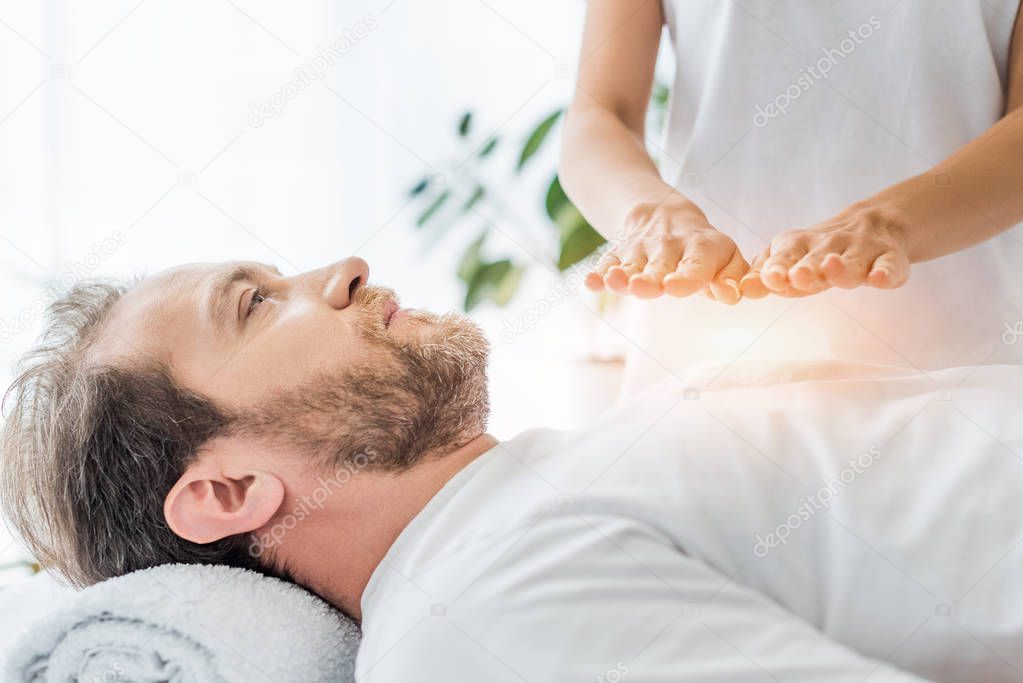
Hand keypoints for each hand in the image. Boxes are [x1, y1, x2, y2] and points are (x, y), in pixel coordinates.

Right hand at [585, 200, 747, 303]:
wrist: (661, 212)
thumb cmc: (702, 248)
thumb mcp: (726, 256)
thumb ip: (732, 277)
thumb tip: (732, 296)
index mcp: (701, 248)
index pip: (695, 265)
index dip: (686, 276)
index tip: (674, 287)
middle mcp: (669, 247)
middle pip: (658, 267)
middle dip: (649, 279)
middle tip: (642, 287)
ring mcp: (640, 250)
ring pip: (630, 266)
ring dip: (621, 276)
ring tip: (614, 282)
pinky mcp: (618, 254)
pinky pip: (606, 263)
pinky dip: (598, 274)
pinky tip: (590, 282)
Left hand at [740, 208, 909, 298]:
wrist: (870, 225)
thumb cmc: (815, 253)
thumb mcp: (787, 259)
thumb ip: (764, 274)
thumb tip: (743, 289)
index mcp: (797, 246)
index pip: (784, 257)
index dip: (778, 268)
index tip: (772, 279)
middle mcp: (828, 246)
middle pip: (817, 259)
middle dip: (807, 268)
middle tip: (799, 275)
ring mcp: (860, 250)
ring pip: (852, 261)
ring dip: (842, 267)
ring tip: (833, 270)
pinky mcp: (889, 257)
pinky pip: (890, 265)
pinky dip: (886, 272)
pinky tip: (879, 279)